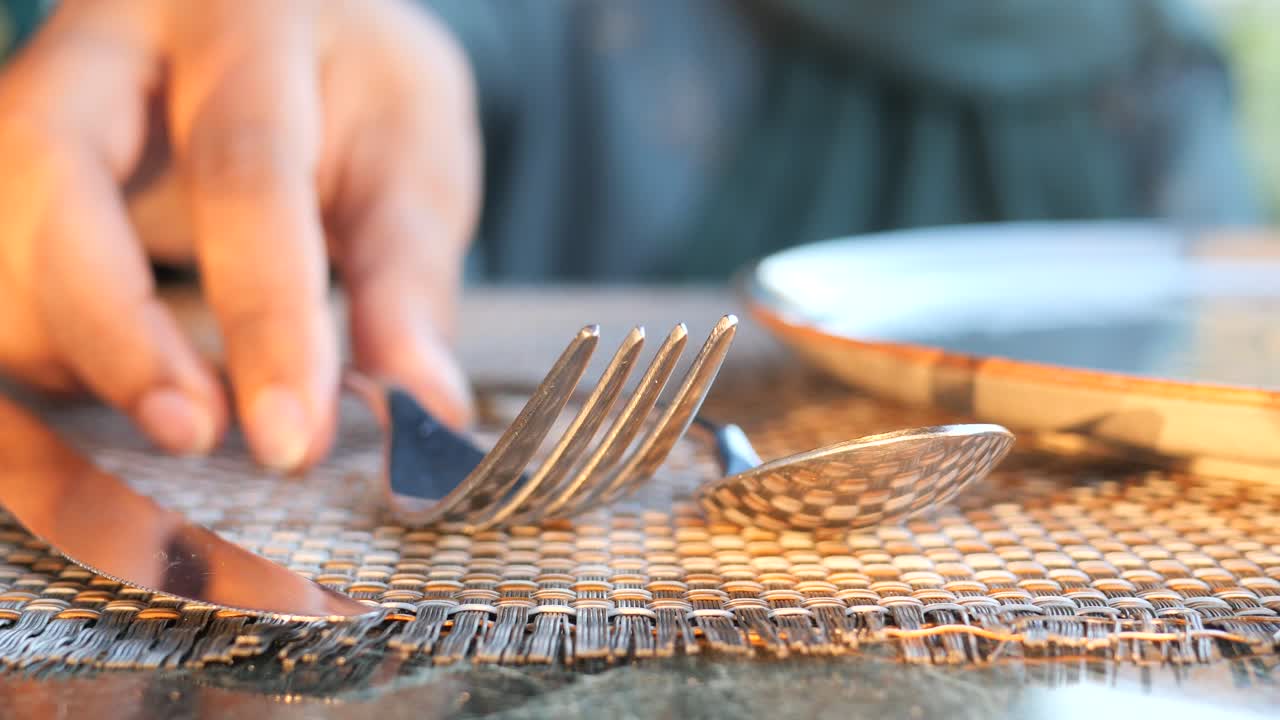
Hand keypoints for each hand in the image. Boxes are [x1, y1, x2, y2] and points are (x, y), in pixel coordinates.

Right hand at [0, 0, 479, 470]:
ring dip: (75, 356)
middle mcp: (113, 46)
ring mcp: (39, 97)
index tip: (292, 438)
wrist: (293, 21)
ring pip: (0, 239)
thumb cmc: (357, 88)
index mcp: (245, 20)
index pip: (243, 173)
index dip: (265, 318)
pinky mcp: (12, 169)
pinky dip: (55, 357)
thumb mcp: (412, 158)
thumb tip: (422, 407)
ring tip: (184, 420)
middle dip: (116, 334)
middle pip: (56, 182)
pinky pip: (0, 277)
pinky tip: (138, 390)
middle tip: (189, 436)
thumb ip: (408, 281)